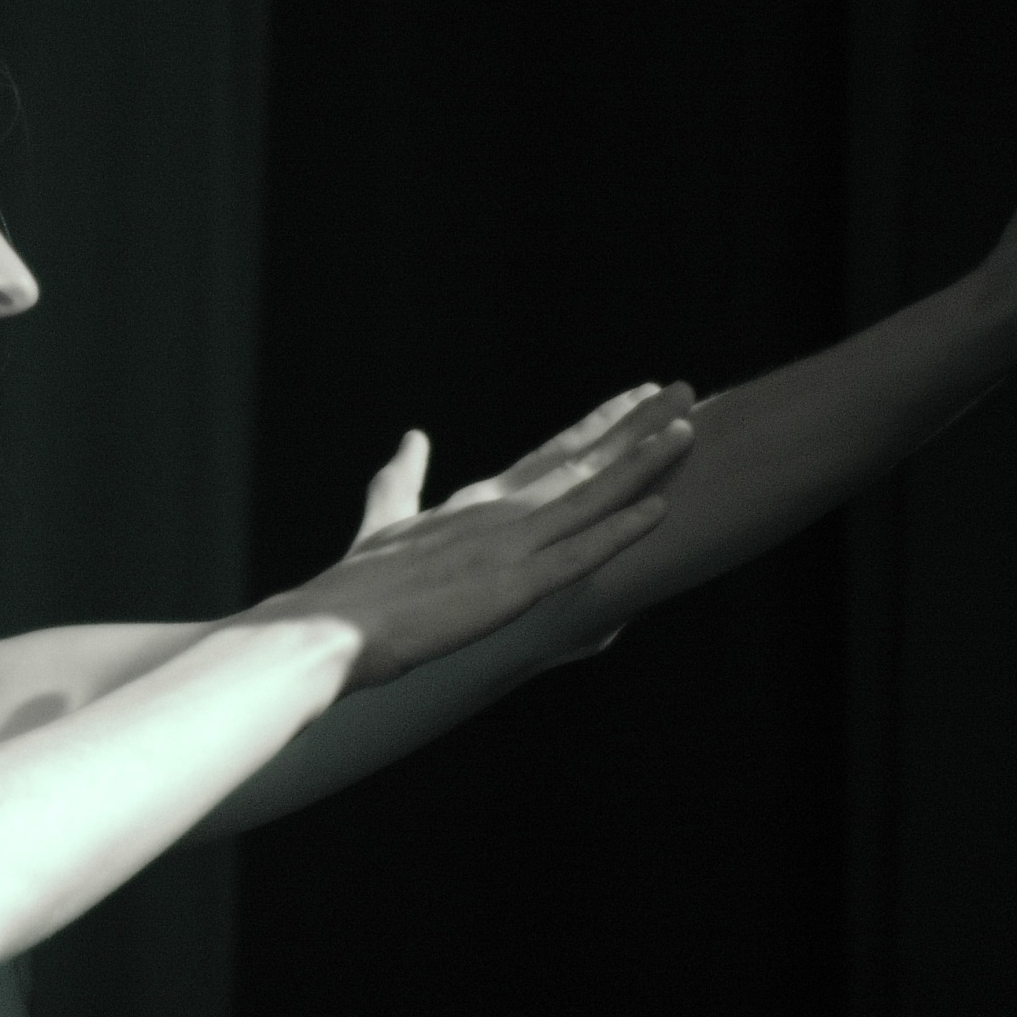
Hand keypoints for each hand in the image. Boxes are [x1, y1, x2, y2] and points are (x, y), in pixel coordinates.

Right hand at [271, 384, 693, 689]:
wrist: (329, 627)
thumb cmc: (355, 588)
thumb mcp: (386, 518)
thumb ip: (403, 478)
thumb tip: (413, 436)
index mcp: (477, 503)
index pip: (551, 453)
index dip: (599, 424)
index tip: (640, 395)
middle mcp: (498, 513)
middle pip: (581, 461)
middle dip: (636, 427)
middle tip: (685, 389)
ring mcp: (506, 547)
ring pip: (589, 497)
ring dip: (641, 465)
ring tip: (687, 431)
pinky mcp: (508, 588)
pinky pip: (577, 558)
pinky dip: (619, 534)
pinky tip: (657, 511)